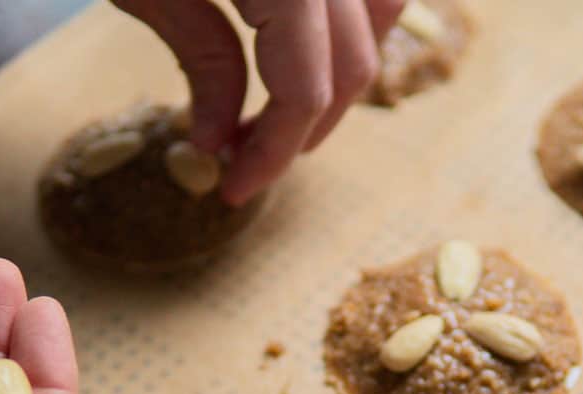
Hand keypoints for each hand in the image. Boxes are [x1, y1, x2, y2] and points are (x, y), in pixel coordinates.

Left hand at [113, 0, 406, 205]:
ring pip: (382, 14)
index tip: (235, 187)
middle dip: (306, 124)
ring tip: (283, 104)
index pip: (307, 89)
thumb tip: (221, 142)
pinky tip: (302, 44)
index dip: (274, 150)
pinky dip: (349, 20)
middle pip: (354, 63)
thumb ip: (201, 58)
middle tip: (247, 159)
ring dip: (342, 70)